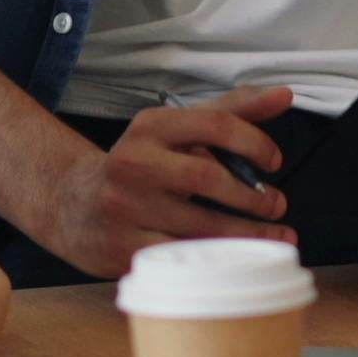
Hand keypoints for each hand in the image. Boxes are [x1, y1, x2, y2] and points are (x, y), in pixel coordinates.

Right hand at [39, 92, 296, 277]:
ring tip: (275, 238)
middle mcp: (133, 163)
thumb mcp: (179, 129)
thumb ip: (232, 111)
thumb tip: (283, 95)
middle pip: (206, 177)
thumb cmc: (142, 163)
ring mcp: (124, 208)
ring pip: (198, 226)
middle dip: (252, 197)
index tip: (274, 161)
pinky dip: (214, 260)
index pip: (214, 124)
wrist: (73, 204)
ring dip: (246, 236)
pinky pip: (181, 258)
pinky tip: (236, 261)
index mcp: (150, 126)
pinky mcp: (122, 248)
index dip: (253, 142)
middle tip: (277, 205)